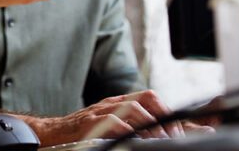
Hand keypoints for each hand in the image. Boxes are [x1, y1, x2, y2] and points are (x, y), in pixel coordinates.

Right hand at [30, 90, 184, 144]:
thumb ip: (133, 125)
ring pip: (133, 108)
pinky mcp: (91, 122)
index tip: (184, 130)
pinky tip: (136, 139)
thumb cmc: (85, 131)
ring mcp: (102, 111)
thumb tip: (160, 133)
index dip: (170, 112)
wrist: (55, 133)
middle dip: (164, 116)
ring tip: (160, 139)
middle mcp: (114, 103)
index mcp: (121, 102)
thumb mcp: (112, 124)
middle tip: (173, 136)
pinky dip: (128, 131)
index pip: (151, 98)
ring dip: (151, 124)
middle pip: (147, 98)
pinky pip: (114, 122)